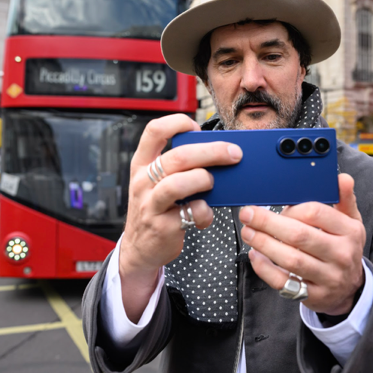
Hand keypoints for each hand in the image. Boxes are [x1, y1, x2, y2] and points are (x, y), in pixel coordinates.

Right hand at [119, 114, 242, 320]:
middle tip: (233, 154)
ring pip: (178, 184)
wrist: (139, 249)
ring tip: (212, 184)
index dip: (178, 123)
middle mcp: (143, 182)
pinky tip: (205, 214)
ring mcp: (151, 205)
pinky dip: (205, 212)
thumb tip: (216, 153)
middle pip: (177, 157)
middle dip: (212, 151)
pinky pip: (190, 213)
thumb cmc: (155, 209)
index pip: (154, 131)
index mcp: (142, 165)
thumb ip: (177, 168)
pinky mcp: (163, 226)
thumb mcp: (155, 183)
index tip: (197, 128)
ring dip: (204, 180)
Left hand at [239, 174, 365, 315]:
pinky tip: (255, 255)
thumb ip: (344, 199)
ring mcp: (328, 277)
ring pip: (291, 260)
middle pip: (299, 236)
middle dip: (268, 224)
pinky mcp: (313, 295)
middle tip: (248, 215)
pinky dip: (264, 269)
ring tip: (248, 232)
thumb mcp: (351, 222)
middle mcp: (341, 255)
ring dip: (264, 244)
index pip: (316, 213)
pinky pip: (284, 282)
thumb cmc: (344, 247)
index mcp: (349, 231)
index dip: (291, 209)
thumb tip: (343, 178)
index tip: (278, 206)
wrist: (351, 288)